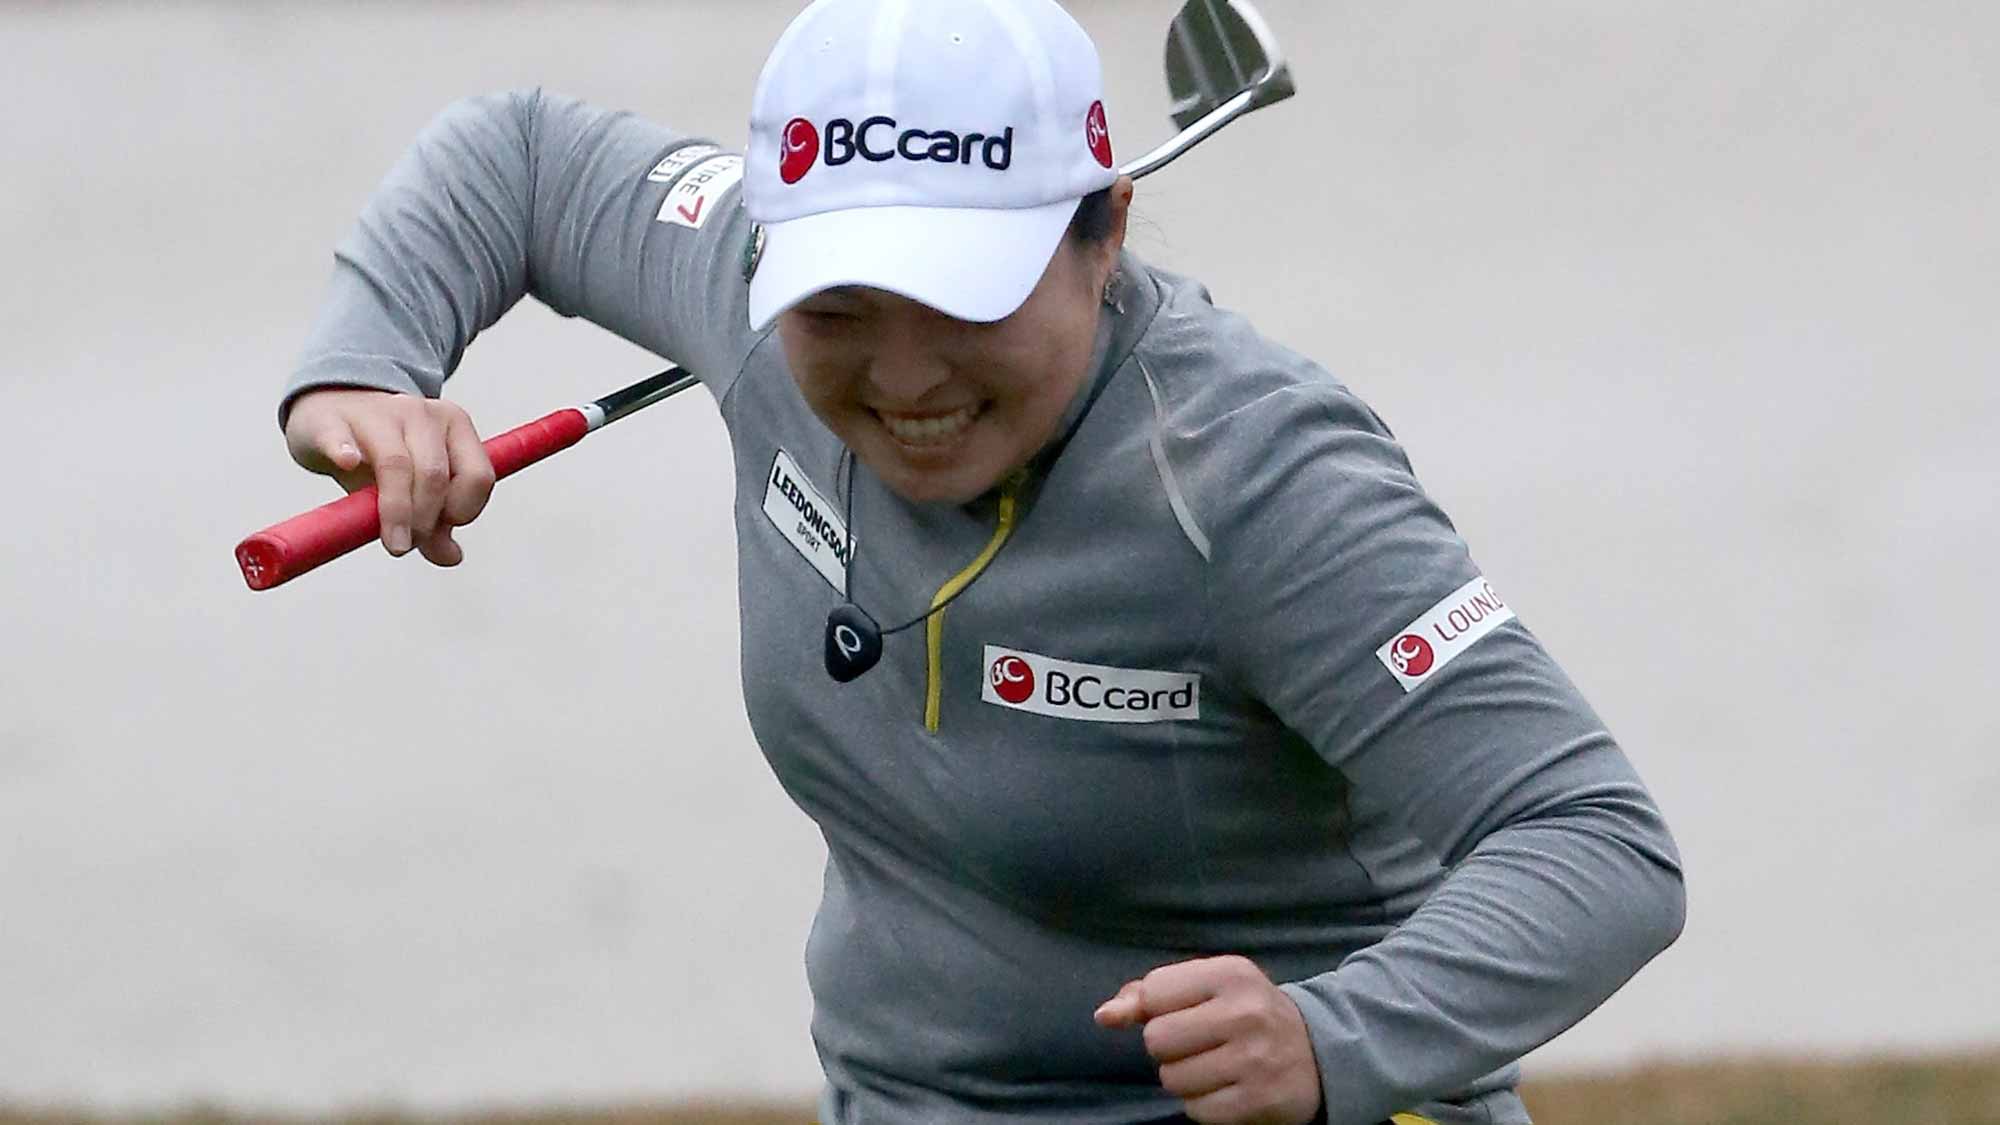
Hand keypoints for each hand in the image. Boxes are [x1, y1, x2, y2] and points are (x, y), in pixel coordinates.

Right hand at [284, 387, 494, 564]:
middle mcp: (422, 412)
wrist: (329, 413)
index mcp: (455, 426)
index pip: (477, 476)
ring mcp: (377, 412)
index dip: (463, 512)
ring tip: (393, 542)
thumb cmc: (379, 455)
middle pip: (435, 474)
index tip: (439, 532)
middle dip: (426, 520)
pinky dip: (344, 451)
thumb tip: (452, 557)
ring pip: (396, 462)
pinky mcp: (332, 419)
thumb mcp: (414, 487)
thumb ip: (436, 521)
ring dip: (397, 509)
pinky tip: (346, 463)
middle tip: (406, 545)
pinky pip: (341, 437)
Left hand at [1095, 955, 1322, 1124]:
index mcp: (1231, 974)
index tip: (1185, 1012)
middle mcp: (1245, 1013)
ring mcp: (1254, 1060)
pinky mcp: (1257, 1101)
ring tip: (1216, 1066)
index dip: (1157, 1009)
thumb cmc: (1246, 1013)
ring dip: (1184, 1078)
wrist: (1318, 1053)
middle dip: (1168, 1047)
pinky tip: (1228, 1088)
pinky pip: (1195, 1110)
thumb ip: (1150, 994)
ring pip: (1171, 1079)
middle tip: (1199, 1043)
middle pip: (1156, 1039)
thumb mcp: (1208, 987)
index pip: (1153, 992)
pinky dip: (1203, 1104)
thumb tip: (1104, 1016)